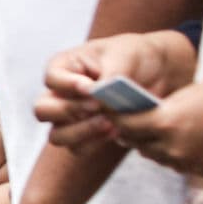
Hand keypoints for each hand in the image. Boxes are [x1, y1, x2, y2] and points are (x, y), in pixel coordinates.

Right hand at [35, 31, 196, 149]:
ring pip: (57, 135)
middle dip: (69, 111)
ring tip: (109, 123)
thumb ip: (110, 73)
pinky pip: (78, 149)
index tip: (91, 88)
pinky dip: (95, 143)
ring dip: (81, 132)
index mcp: (64, 67)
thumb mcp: (125, 54)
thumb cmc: (135, 55)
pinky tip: (116, 131)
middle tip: (97, 107)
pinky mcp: (87, 134)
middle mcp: (61, 93)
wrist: (158, 73)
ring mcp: (71, 117)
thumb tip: (98, 94)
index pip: (51, 79)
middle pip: (43, 110)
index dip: (67, 86)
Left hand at [110, 74, 202, 177]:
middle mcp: (176, 149)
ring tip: (159, 132)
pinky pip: (184, 166)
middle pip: (139, 145)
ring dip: (155, 146)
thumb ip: (170, 105)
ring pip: (161, 158)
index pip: (126, 124)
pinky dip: (180, 155)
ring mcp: (193, 165)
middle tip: (132, 121)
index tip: (112, 109)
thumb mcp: (198, 90)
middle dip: (133, 132)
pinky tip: (189, 143)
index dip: (116, 116)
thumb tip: (153, 112)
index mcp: (168, 123)